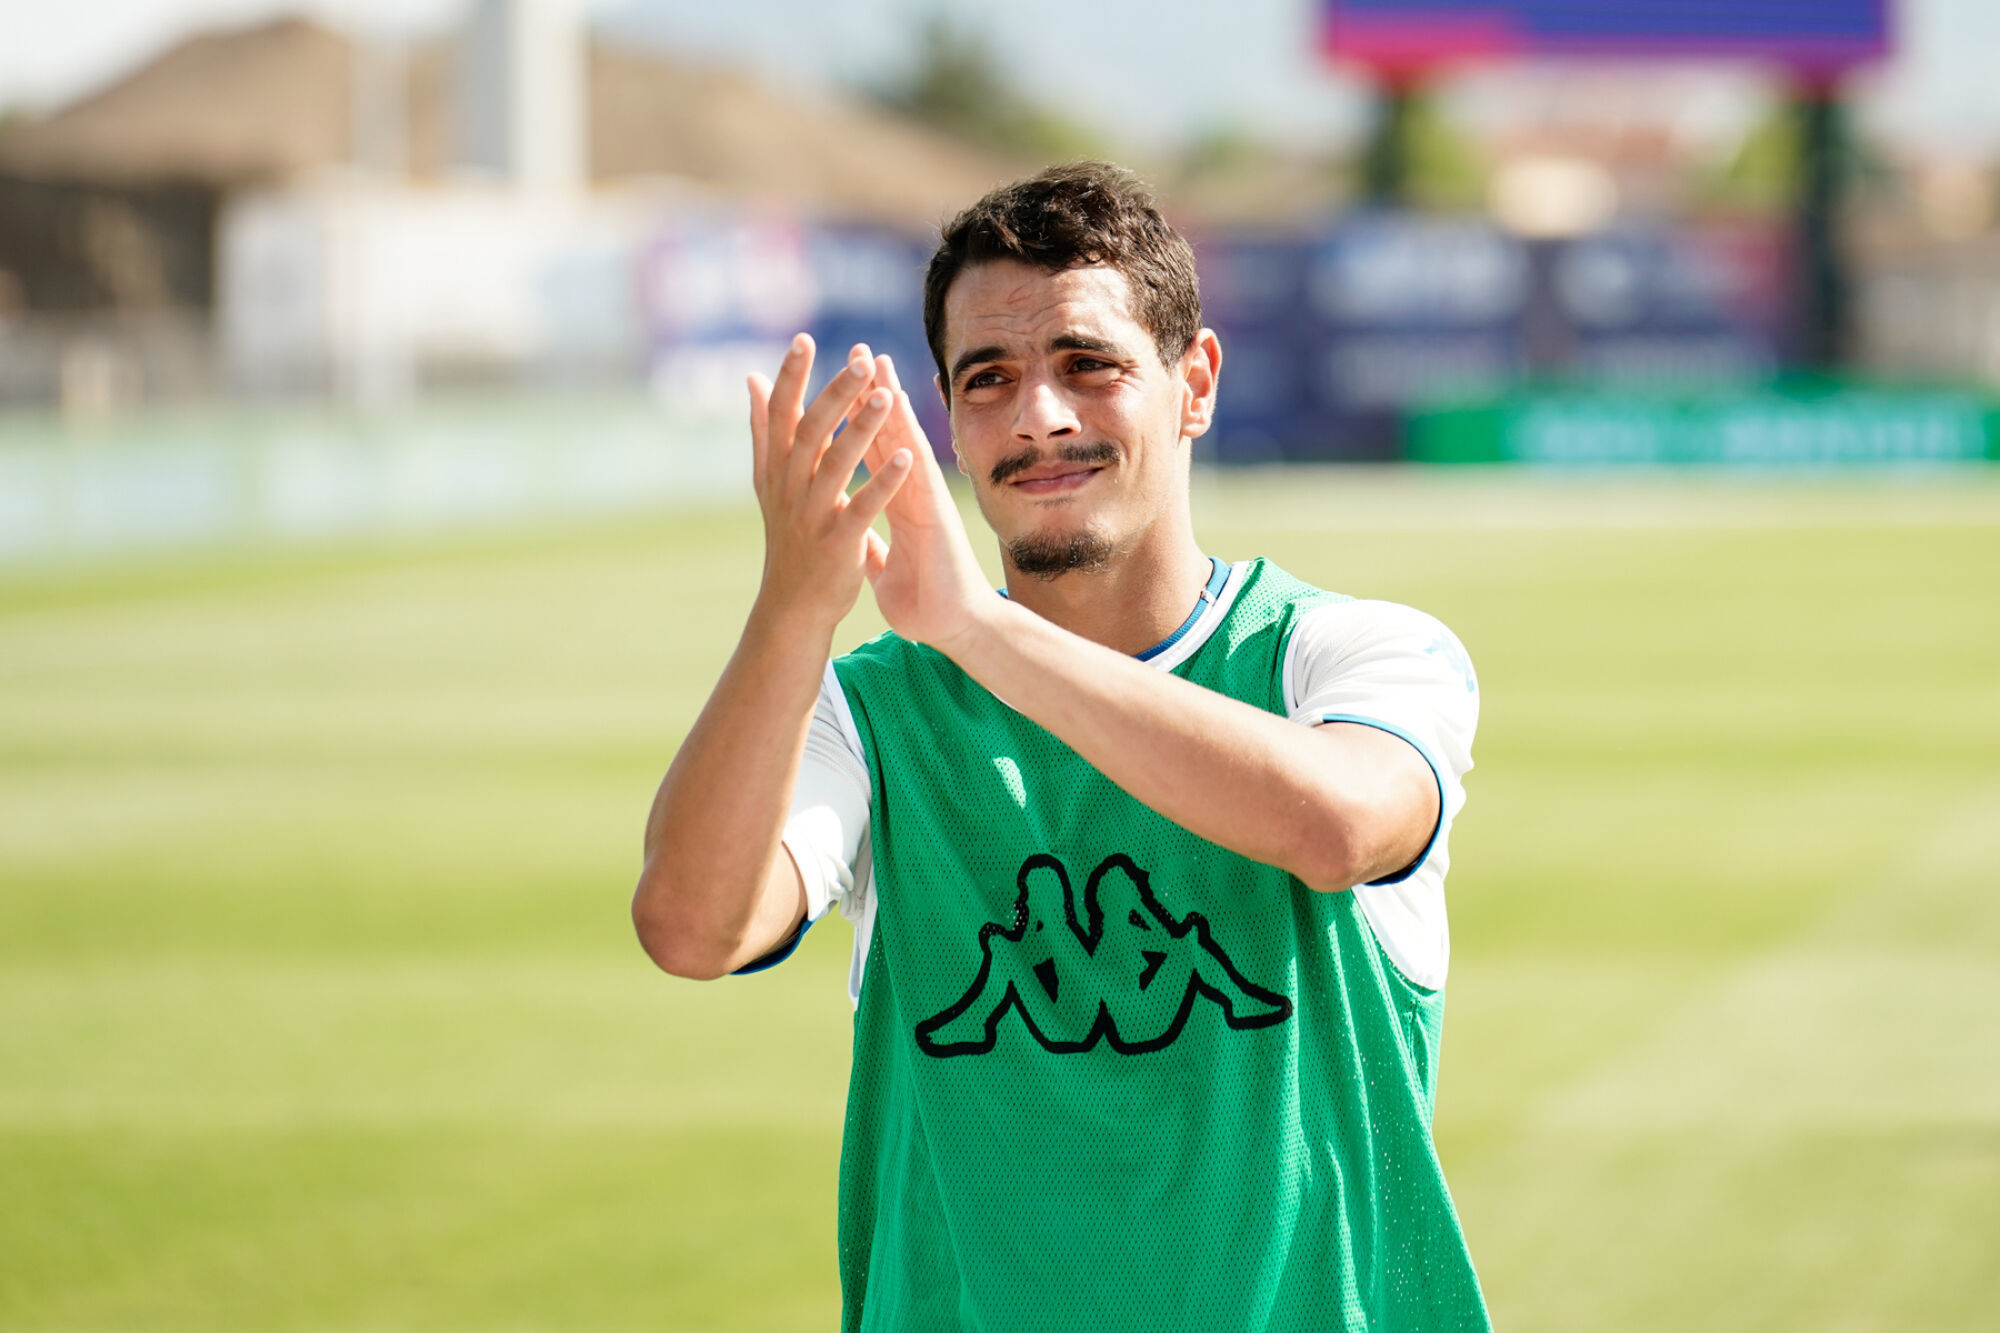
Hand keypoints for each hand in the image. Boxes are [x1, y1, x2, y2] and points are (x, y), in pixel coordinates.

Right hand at [747, 335, 910, 633]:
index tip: (805, 338)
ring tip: (886, 396)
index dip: (790, 376)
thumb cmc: (788, 537)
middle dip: (835, 393)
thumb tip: (752, 377)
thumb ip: (763, 428)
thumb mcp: (768, 481)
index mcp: (775, 469)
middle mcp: (788, 488)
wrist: (792, 605)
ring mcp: (811, 516)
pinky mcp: (836, 544)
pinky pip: (862, 507)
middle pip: (809, 431)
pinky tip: (907, 457)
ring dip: (861, 428)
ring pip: (835, 464)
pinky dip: (883, 481)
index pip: (780, 413)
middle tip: (860, 360)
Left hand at [857, 355, 1000, 652]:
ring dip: (889, 398)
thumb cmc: (925, 603)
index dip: (856, 420)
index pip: (871, 454)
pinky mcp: (935, 511)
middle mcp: (909, 493)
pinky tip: (898, 406)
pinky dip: (907, 436)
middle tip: (856, 350)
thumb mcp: (884, 570)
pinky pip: (917, 466)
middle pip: (886, 434)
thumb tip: (857, 538)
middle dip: (870, 393)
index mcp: (894, 504)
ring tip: (876, 360)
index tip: (838, 387)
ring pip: (903, 440)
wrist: (952, 629)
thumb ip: (872, 549)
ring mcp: (923, 498)